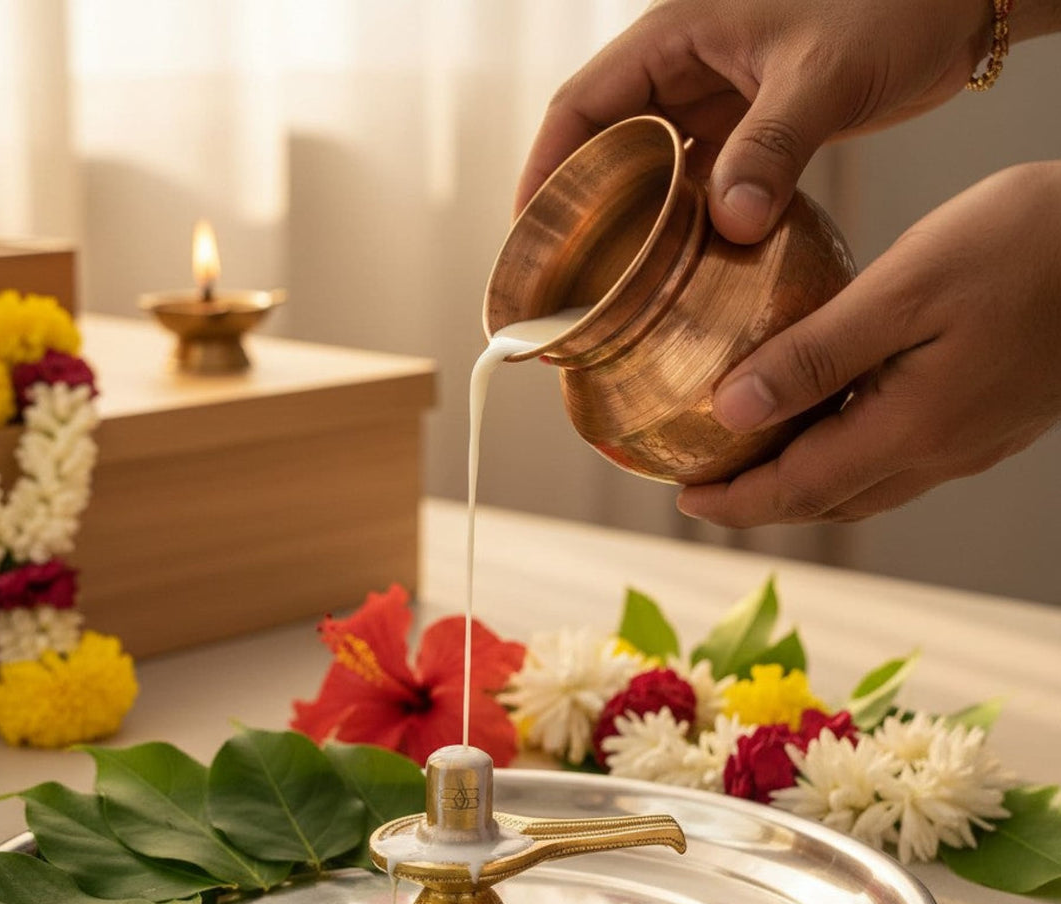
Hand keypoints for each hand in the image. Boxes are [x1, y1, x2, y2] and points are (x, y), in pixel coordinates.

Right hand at [516, 0, 996, 239]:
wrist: (960, 5)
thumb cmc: (892, 4)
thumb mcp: (822, 74)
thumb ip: (772, 147)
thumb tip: (730, 224)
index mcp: (675, 35)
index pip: (581, 106)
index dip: (545, 170)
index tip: (528, 232)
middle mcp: (684, 70)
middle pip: (604, 146)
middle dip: (579, 210)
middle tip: (563, 279)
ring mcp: (717, 102)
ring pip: (649, 171)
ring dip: (630, 226)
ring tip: (609, 288)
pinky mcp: (750, 131)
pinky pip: (698, 185)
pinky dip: (683, 225)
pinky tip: (678, 269)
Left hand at [675, 162, 1060, 525]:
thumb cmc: (1028, 247)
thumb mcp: (904, 290)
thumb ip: (814, 355)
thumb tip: (730, 411)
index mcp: (909, 431)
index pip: (797, 492)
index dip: (734, 503)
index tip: (682, 498)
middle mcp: (937, 454)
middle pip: (825, 503)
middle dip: (759, 503)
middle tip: (704, 487)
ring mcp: (968, 443)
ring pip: (863, 488)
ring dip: (802, 486)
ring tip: (752, 463)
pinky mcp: (988, 420)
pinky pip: (897, 460)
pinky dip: (846, 459)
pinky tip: (828, 424)